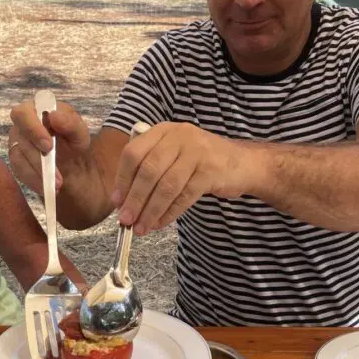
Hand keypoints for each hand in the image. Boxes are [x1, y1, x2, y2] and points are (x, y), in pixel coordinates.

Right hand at [8, 99, 91, 194]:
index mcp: (36, 109)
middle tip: (55, 172)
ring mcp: (16, 142)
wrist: (72, 161)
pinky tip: (47, 187)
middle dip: (37, 157)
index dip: (33, 129)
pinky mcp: (16, 159)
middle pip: (20, 138)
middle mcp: (22, 124)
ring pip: (19, 158)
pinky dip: (34, 181)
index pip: (23, 113)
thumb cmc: (74, 140)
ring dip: (38, 173)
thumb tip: (54, 116)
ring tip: (58, 184)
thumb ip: (71, 123)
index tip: (48, 146)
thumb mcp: (80, 133)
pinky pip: (20, 172)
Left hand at [112, 123, 247, 233]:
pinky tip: (160, 223)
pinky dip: (169, 213)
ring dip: (151, 210)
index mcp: (163, 131)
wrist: (242, 163)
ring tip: (141, 228)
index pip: (134, 152)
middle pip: (148, 170)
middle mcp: (179, 136)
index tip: (116, 201)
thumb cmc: (200, 162)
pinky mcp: (211, 170)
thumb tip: (123, 200)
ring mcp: (197, 152)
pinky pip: (184, 196)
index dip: (122, 179)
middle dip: (135, 199)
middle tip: (126, 220)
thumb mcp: (174, 153)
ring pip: (166, 186)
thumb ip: (150, 168)